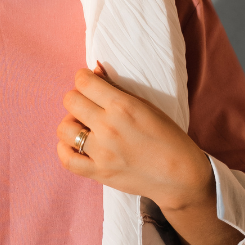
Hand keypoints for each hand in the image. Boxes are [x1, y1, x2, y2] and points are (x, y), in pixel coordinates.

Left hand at [57, 65, 212, 212]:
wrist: (180, 175)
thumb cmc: (168, 137)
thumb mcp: (146, 106)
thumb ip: (116, 88)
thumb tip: (94, 69)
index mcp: (122, 106)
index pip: (83, 82)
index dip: (84, 79)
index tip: (90, 84)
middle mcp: (108, 127)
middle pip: (70, 101)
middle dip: (77, 99)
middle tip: (89, 106)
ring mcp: (101, 152)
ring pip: (64, 128)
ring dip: (71, 124)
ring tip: (84, 127)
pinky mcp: (98, 172)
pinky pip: (66, 159)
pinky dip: (65, 150)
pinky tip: (75, 145)